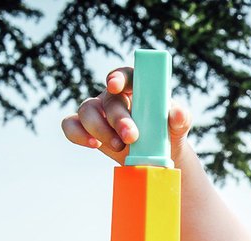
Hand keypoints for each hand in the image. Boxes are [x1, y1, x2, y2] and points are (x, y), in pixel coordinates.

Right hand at [60, 67, 192, 164]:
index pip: (125, 74)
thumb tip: (177, 114)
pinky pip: (70, 125)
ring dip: (100, 129)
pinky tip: (92, 144)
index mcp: (136, 86)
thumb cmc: (166, 133)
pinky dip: (76, 134)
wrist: (155, 157)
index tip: (115, 86)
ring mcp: (98, 111)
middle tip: (132, 137)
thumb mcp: (178, 126)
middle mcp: (114, 96)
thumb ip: (180, 118)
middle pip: (109, 100)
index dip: (118, 77)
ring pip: (86, 111)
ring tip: (118, 147)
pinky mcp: (86, 128)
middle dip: (118, 118)